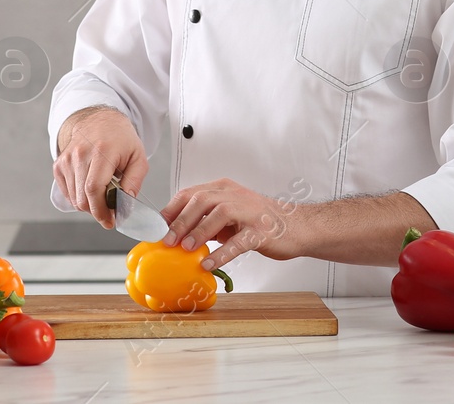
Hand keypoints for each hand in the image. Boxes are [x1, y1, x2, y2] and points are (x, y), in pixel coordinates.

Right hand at [53, 106, 148, 228]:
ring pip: (74, 198)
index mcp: (102, 150)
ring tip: (102, 195)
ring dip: (88, 205)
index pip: (94, 188)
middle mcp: (80, 153)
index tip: (109, 221)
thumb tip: (126, 203)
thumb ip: (134, 181)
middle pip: (82, 197)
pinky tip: (90, 188)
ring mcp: (67, 159)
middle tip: (109, 210)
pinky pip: (67, 192)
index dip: (100, 210)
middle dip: (97, 211)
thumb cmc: (121, 139)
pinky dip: (79, 197)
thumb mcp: (138, 157)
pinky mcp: (59, 164)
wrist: (99, 120)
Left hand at [161, 178, 307, 271]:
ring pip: (219, 214)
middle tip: (166, 239)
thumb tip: (177, 235)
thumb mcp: (230, 216)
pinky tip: (208, 264)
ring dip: (199, 231)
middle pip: (201, 200)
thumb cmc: (260, 221)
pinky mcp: (262, 231)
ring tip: (186, 248)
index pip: (190, 193)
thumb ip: (207, 221)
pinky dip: (221, 253)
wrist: (297, 225)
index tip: (156, 227)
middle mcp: (235, 195)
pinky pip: (239, 241)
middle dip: (180, 220)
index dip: (171, 210)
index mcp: (224, 189)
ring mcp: (250, 211)